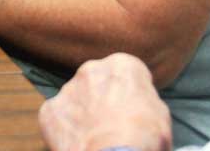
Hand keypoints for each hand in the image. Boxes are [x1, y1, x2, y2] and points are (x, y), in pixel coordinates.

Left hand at [38, 54, 171, 150]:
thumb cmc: (144, 139)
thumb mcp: (160, 114)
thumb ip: (144, 99)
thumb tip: (138, 104)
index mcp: (121, 65)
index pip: (125, 72)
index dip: (129, 91)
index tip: (132, 108)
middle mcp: (91, 70)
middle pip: (96, 81)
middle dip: (101, 98)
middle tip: (110, 123)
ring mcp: (67, 90)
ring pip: (75, 99)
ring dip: (82, 113)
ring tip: (94, 137)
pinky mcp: (49, 111)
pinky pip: (57, 118)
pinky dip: (64, 130)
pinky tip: (78, 143)